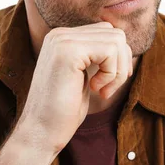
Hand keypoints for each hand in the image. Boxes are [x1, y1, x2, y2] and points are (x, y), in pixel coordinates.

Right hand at [15, 21, 132, 152]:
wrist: (41, 132)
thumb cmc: (65, 110)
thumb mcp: (84, 75)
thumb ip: (97, 55)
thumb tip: (123, 44)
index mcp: (63, 38)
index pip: (107, 32)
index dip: (118, 59)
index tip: (111, 83)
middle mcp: (60, 34)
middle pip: (115, 34)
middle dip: (121, 64)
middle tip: (107, 89)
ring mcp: (62, 39)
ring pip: (116, 40)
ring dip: (117, 71)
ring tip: (102, 91)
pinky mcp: (68, 50)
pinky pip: (110, 50)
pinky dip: (112, 74)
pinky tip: (96, 89)